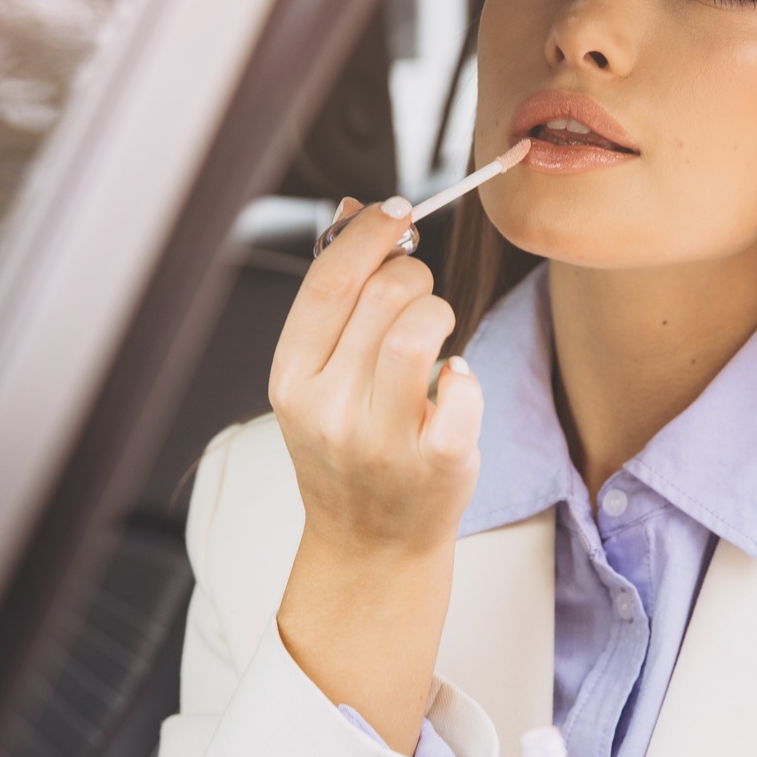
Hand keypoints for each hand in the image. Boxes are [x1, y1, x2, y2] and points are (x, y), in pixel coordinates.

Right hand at [269, 198, 482, 750]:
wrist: (371, 545)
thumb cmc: (349, 452)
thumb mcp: (320, 377)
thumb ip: (333, 296)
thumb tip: (351, 211)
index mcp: (292, 380)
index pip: (329, 282)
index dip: (368, 234)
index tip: (396, 213)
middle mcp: (328, 409)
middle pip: (382, 296)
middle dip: (412, 275)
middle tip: (417, 294)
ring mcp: (380, 440)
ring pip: (418, 331)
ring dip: (439, 312)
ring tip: (436, 333)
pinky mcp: (436, 462)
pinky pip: (461, 386)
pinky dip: (464, 373)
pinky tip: (452, 382)